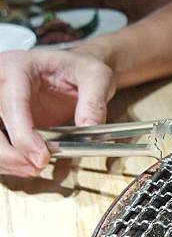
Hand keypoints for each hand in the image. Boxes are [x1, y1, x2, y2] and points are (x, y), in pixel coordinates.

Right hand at [0, 50, 115, 176]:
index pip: (11, 103)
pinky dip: (8, 161)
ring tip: (34, 169)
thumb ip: (94, 101)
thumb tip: (88, 126)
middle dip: (8, 153)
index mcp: (18, 67)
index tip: (42, 157)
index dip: (23, 135)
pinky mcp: (0, 119)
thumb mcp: (97, 77)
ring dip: (6, 160)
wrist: (74, 71)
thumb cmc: (81, 70)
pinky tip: (26, 165)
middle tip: (36, 168)